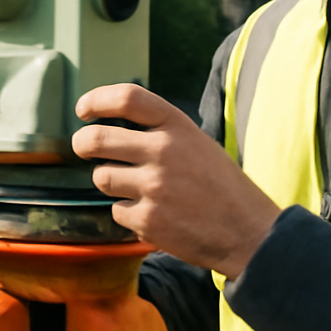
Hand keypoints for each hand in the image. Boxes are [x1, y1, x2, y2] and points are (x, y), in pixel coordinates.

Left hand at [71, 84, 279, 279]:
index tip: (83, 109)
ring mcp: (154, 187)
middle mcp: (163, 151)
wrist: (248, 232)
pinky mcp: (147, 220)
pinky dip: (129, 213)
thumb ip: (160, 131)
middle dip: (82, 143)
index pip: (126, 98)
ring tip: (139, 189)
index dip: (96, 100)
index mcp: (178, 126)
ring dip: (112, 182)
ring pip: (102, 177)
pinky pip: (116, 210)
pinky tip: (156, 214)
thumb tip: (111, 123)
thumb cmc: (220, 185)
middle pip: (96, 139)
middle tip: (83, 148)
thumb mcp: (197, 142)